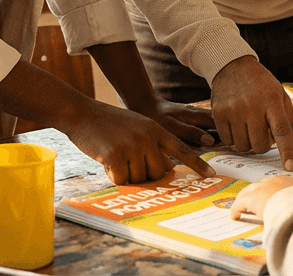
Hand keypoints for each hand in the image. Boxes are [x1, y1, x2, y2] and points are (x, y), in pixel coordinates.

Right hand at [64, 100, 214, 183]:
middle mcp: (148, 137)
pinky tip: (106, 160)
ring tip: (115, 156)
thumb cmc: (108, 123)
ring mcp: (132, 145)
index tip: (211, 175)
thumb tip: (166, 169)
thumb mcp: (137, 126)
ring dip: (127, 175)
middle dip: (145, 175)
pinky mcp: (116, 155)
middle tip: (128, 162)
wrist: (81, 113)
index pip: (181, 149)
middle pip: (158, 173)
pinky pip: (122, 179)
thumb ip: (152, 143)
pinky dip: (113, 175)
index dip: (196, 164)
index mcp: (155, 129)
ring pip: (139, 179)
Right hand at [209, 56, 292, 169]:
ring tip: (248, 127)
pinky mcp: (219, 113)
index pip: (282, 130)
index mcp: (271, 101)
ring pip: (243, 147)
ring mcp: (234, 110)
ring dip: (248, 143)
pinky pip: (228, 142)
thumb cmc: (260, 83)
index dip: (287, 151)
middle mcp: (252, 106)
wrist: (231, 66)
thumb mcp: (279, 93)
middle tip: (261, 132)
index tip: (290, 167)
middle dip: (263, 144)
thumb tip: (288, 140)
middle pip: (260, 145)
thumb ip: (287, 116)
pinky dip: (234, 139)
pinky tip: (236, 125)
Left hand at [229, 175, 292, 219]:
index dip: (273, 191)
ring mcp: (264, 187)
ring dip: (245, 199)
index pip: (280, 184)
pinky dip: (237, 209)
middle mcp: (277, 181)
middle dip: (257, 192)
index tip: (272, 197)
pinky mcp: (252, 198)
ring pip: (249, 192)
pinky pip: (240, 203)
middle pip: (262, 185)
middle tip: (253, 200)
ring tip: (242, 207)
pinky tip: (235, 216)